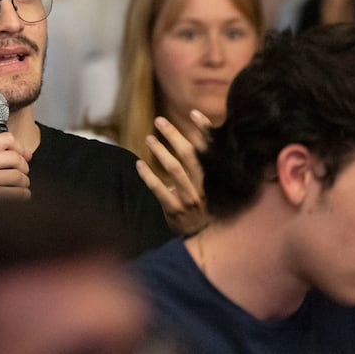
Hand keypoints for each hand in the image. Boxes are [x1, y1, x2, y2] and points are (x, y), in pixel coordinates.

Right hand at [0, 132, 32, 199]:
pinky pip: (19, 192)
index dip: (19, 148)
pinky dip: (23, 195)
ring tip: (16, 186)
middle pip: (16, 157)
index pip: (8, 138)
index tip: (19, 157)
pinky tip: (17, 195)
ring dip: (24, 183)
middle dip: (23, 168)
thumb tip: (27, 153)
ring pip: (19, 175)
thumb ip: (4, 152)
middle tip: (18, 175)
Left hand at [136, 114, 208, 234]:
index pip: (211, 149)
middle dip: (173, 135)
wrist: (204, 240)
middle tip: (159, 121)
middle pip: (188, 154)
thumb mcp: (208, 186)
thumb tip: (190, 139)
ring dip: (160, 150)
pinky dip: (148, 175)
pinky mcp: (175, 210)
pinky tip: (139, 164)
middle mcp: (204, 186)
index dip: (204, 130)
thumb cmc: (205, 207)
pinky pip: (159, 190)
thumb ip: (201, 166)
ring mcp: (190, 199)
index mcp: (214, 178)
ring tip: (148, 138)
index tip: (194, 113)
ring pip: (174, 169)